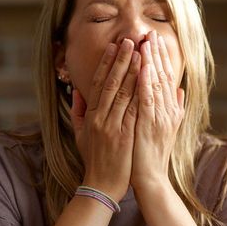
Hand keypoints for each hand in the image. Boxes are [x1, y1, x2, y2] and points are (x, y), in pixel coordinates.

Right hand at [70, 39, 140, 200]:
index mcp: (90, 116)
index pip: (98, 83)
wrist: (102, 185)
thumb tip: (77, 90)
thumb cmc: (93, 160)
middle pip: (111, 83)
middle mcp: (100, 119)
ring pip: (124, 94)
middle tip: (131, 40)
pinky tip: (149, 80)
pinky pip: (134, 111)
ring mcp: (112, 127)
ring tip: (142, 53)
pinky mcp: (125, 137)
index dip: (107, 63)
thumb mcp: (80, 135)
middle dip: (122, 60)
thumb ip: (79, 111)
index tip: (115, 46)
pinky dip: (141, 94)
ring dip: (133, 71)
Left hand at [131, 30, 184, 193]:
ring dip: (151, 61)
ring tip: (146, 41)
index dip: (162, 58)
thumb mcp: (167, 129)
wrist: (150, 178)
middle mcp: (168, 111)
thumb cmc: (152, 155)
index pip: (167, 78)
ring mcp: (160, 117)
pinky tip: (142, 65)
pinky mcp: (149, 123)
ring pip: (156, 83)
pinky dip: (145, 80)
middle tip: (151, 32)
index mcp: (170, 110)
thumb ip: (174, 109)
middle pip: (163, 76)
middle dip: (157, 53)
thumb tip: (180, 91)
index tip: (155, 40)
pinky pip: (148, 97)